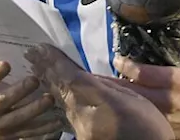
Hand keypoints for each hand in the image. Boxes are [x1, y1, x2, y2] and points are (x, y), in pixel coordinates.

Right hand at [0, 29, 62, 139]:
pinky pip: (31, 133)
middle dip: (21, 91)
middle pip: (6, 100)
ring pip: (21, 118)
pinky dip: (45, 129)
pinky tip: (57, 120)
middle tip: (35, 79)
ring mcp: (1, 126)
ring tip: (50, 98)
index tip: (5, 64)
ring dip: (36, 109)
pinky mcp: (13, 136)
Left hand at [26, 44, 172, 139]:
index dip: (55, 62)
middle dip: (46, 70)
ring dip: (48, 84)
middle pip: (60, 89)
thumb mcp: (134, 99)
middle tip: (31, 54)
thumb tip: (85, 75)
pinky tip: (50, 94)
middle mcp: (84, 118)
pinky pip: (64, 116)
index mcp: (100, 102)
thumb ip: (108, 86)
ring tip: (35, 70)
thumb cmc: (149, 127)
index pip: (71, 78)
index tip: (41, 48)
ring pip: (60, 103)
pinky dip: (56, 101)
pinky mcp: (80, 139)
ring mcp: (79, 131)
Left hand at [112, 29, 179, 139]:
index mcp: (177, 81)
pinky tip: (124, 111)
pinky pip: (143, 123)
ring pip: (134, 109)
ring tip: (107, 93)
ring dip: (120, 101)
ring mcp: (164, 120)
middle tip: (100, 77)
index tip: (117, 59)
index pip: (142, 73)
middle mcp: (168, 101)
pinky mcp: (164, 133)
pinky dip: (133, 116)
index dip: (125, 65)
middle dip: (113, 84)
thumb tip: (178, 25)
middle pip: (131, 92)